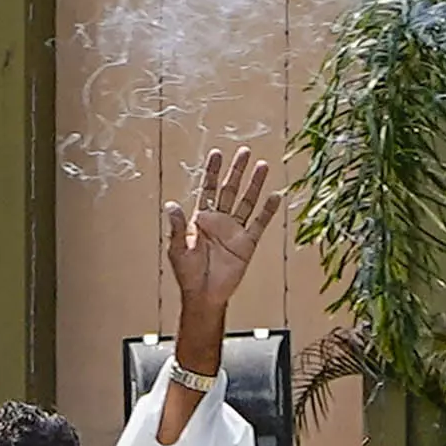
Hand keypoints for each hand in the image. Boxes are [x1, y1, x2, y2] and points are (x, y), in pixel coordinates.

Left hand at [163, 142, 284, 324]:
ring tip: (262, 165)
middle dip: (236, 170)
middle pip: (230, 190)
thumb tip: (170, 204)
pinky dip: (268, 210)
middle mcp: (219, 220)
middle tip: (244, 151)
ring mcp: (235, 230)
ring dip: (254, 184)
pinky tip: (275, 195)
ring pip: (247, 201)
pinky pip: (259, 223)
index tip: (217, 153)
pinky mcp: (247, 243)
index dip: (212, 172)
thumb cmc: (187, 273)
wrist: (204, 295)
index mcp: (201, 219)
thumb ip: (176, 226)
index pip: (208, 190)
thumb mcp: (177, 248)